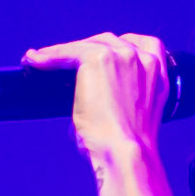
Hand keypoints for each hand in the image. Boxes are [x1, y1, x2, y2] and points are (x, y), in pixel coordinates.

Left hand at [24, 33, 170, 162]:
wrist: (125, 152)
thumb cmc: (126, 147)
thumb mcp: (133, 117)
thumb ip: (122, 99)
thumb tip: (90, 102)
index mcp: (160, 74)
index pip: (144, 45)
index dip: (120, 47)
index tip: (104, 53)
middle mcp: (144, 60)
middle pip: (110, 42)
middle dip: (89, 50)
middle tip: (68, 61)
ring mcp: (122, 56)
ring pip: (86, 46)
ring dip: (64, 52)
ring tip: (42, 60)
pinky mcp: (97, 59)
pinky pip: (67, 51)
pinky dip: (49, 56)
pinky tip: (34, 60)